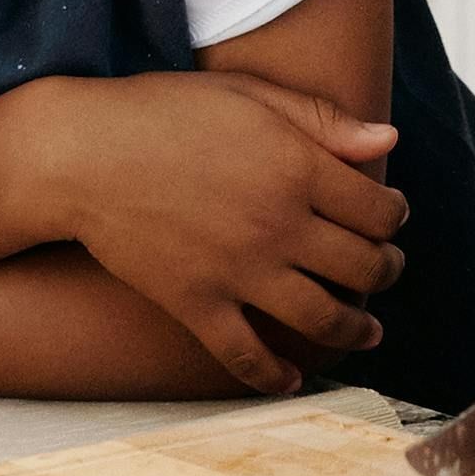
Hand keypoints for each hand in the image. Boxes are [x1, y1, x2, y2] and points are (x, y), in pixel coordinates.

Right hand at [15, 71, 404, 393]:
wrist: (80, 154)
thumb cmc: (164, 113)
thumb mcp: (249, 96)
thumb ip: (323, 120)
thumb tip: (390, 139)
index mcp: (296, 166)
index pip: (378, 209)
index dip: (394, 216)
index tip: (389, 217)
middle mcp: (277, 223)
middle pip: (363, 266)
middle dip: (386, 270)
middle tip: (386, 269)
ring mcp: (237, 269)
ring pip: (321, 317)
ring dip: (356, 329)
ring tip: (368, 332)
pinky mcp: (196, 303)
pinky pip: (246, 354)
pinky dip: (274, 375)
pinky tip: (291, 379)